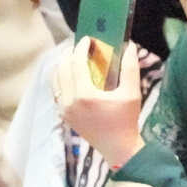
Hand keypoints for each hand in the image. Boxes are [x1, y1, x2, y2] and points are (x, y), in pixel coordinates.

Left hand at [56, 37, 145, 166]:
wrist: (117, 148)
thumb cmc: (126, 120)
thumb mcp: (132, 93)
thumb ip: (130, 68)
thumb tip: (129, 46)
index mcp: (85, 95)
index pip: (77, 63)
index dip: (81, 48)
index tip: (88, 39)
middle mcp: (70, 101)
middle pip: (62, 69)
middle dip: (69, 54)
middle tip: (80, 45)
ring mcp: (64, 109)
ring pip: (55, 80)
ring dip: (63, 65)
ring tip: (74, 57)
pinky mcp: (63, 115)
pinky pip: (56, 92)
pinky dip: (60, 79)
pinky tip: (70, 75)